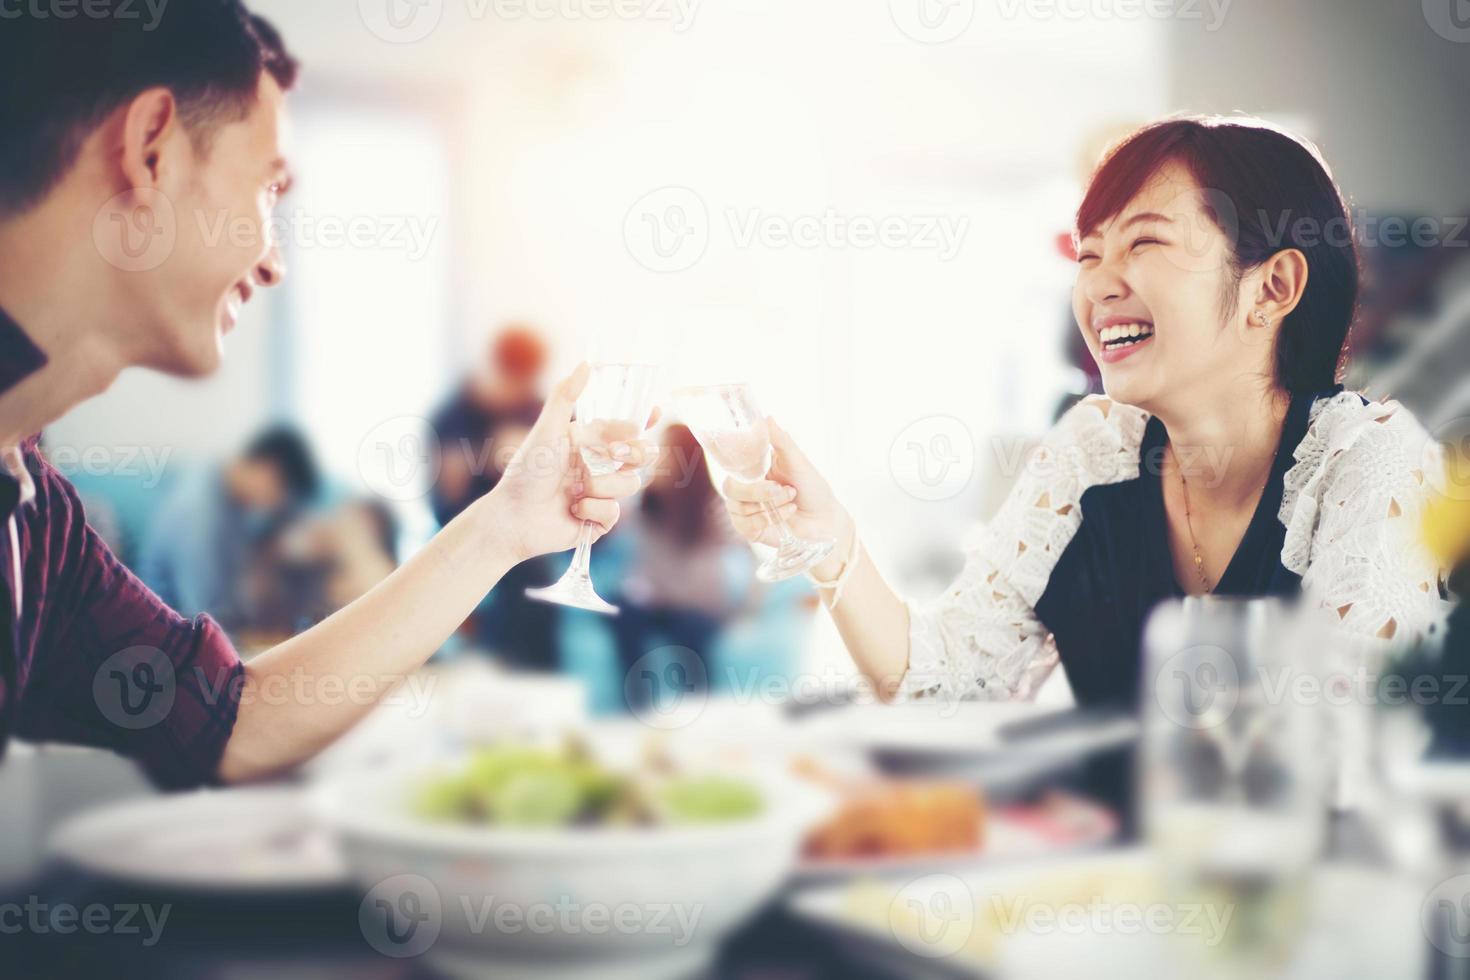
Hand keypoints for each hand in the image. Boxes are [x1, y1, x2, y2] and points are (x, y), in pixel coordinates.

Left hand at [486, 363, 655, 562]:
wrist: (513, 517)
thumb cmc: (525, 472)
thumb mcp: (546, 431)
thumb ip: (565, 397)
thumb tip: (585, 364)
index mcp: (589, 442)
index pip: (626, 428)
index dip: (644, 420)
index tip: (655, 412)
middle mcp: (599, 466)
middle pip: (642, 455)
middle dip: (635, 453)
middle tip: (615, 455)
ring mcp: (602, 494)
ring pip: (630, 484)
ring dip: (601, 485)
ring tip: (573, 490)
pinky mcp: (600, 521)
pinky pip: (615, 512)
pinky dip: (592, 510)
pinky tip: (572, 511)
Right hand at [722, 419, 853, 574]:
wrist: (826, 520)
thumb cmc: (813, 488)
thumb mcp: (797, 460)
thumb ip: (780, 440)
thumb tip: (766, 417)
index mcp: (754, 469)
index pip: (731, 462)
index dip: (732, 462)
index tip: (748, 464)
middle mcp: (746, 488)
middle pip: (730, 487)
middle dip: (757, 491)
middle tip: (781, 489)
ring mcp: (746, 510)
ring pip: (738, 507)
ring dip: (769, 506)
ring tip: (790, 501)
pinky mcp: (750, 530)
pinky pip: (745, 525)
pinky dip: (767, 520)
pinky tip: (786, 514)